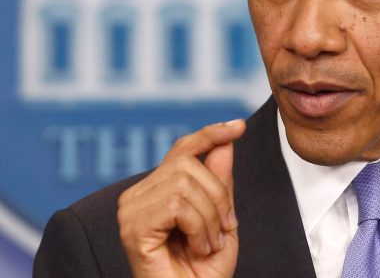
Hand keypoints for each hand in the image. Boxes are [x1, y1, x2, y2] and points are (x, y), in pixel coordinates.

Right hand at [117, 120, 246, 277]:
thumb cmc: (203, 270)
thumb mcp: (222, 218)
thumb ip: (220, 182)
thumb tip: (225, 142)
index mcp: (157, 190)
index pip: (183, 149)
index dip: (210, 134)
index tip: (238, 126)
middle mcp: (137, 195)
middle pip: (188, 165)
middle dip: (218, 196)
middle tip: (223, 229)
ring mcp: (130, 210)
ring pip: (184, 184)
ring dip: (210, 218)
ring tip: (208, 244)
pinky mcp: (133, 226)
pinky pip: (178, 205)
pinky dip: (199, 227)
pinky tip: (197, 248)